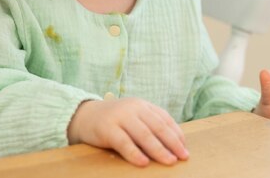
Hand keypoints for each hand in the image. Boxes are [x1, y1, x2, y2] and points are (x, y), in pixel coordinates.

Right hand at [67, 98, 188, 166]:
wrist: (84, 116)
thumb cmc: (114, 120)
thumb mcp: (133, 118)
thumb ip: (149, 125)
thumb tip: (173, 145)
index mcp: (142, 105)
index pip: (164, 118)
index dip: (176, 133)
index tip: (185, 148)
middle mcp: (133, 108)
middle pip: (157, 126)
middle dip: (172, 142)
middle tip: (182, 156)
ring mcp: (120, 117)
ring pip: (143, 134)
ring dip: (158, 149)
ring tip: (169, 161)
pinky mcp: (107, 128)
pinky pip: (123, 142)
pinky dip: (134, 153)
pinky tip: (143, 163)